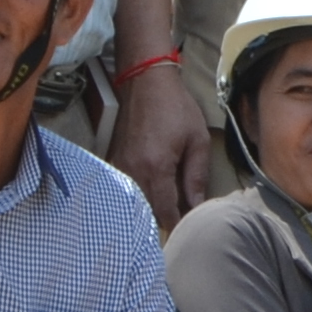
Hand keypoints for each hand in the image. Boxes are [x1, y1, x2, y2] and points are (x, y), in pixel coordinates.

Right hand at [105, 57, 208, 231]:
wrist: (146, 82)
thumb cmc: (176, 108)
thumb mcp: (197, 140)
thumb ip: (196, 176)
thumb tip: (196, 206)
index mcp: (156, 167)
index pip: (165, 211)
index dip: (178, 224)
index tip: (189, 229)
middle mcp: (133, 172)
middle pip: (147, 212)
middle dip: (165, 219)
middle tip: (183, 217)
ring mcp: (120, 167)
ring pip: (135, 202)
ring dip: (151, 209)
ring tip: (170, 205)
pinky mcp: (114, 162)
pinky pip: (126, 189)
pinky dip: (139, 196)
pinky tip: (152, 192)